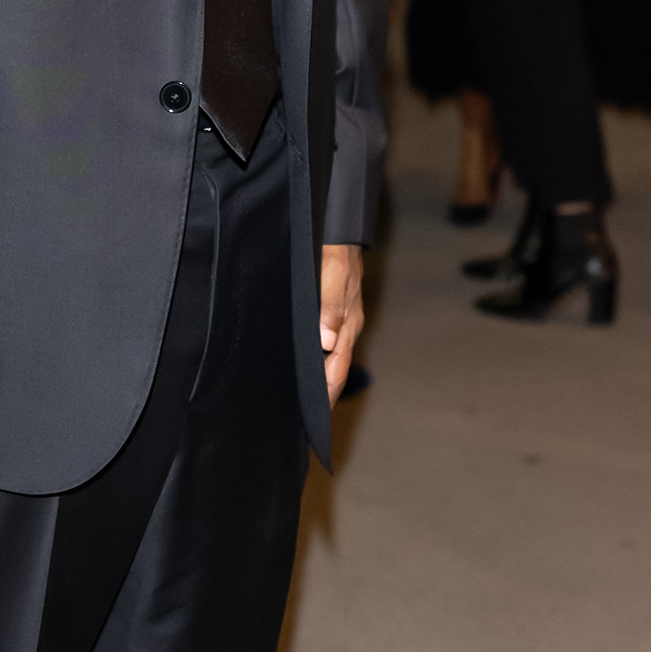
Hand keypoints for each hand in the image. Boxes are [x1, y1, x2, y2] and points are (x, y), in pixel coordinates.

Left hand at [319, 243, 365, 409]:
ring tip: (304, 400)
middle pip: (334, 371)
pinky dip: (318, 360)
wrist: (340, 230)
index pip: (336, 370)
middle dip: (323, 396)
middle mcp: (346, 328)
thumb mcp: (331, 274)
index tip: (315, 419)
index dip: (327, 395)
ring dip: (320, 379)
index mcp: (347, 326)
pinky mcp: (334, 312)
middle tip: (305, 421)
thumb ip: (330, 306)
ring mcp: (342, 322)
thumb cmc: (335, 252)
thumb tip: (327, 341)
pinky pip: (327, 344)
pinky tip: (306, 363)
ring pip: (331, 359)